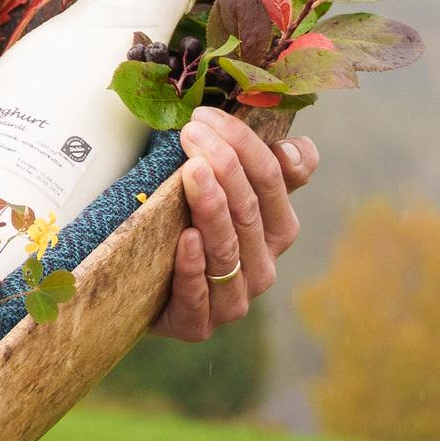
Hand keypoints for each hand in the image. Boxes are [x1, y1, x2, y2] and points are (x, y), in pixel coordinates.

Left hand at [155, 111, 318, 342]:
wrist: (143, 286)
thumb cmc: (187, 223)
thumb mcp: (225, 190)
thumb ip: (263, 167)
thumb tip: (296, 148)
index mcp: (279, 228)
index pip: (276, 178)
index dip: (245, 144)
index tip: (207, 115)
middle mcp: (263, 266)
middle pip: (250, 210)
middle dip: (224, 165)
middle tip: (191, 133)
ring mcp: (233, 299)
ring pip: (228, 249)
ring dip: (211, 207)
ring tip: (191, 171)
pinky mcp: (196, 325)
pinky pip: (198, 297)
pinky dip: (193, 267)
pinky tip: (185, 239)